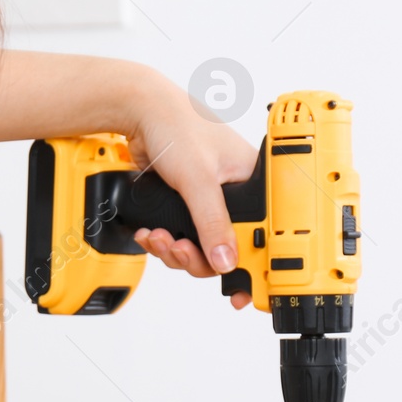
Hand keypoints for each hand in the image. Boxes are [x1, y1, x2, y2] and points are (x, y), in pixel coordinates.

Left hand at [122, 72, 258, 308]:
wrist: (139, 110)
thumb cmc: (178, 124)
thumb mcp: (198, 179)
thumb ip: (212, 222)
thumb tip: (226, 260)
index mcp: (254, 184)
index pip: (262, 234)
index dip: (253, 266)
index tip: (241, 292)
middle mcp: (235, 194)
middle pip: (226, 249)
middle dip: (197, 256)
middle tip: (180, 250)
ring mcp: (208, 201)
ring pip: (200, 246)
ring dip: (175, 250)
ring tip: (159, 238)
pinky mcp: (185, 204)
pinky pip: (181, 236)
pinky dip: (164, 241)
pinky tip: (151, 233)